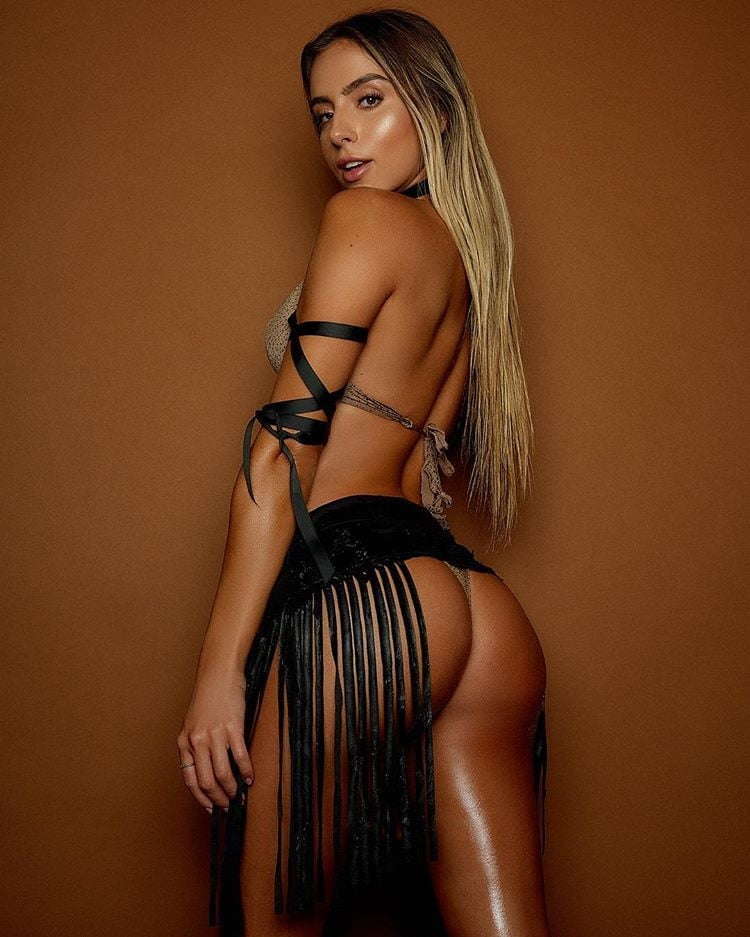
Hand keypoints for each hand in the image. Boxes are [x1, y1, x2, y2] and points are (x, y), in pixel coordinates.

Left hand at [176, 671, 253, 812]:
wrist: (218, 675)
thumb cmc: (208, 699)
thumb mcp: (193, 725)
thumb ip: (196, 747)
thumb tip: (207, 772)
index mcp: (184, 742)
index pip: (190, 780)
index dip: (201, 798)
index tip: (211, 808)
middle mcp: (197, 740)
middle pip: (206, 781)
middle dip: (218, 798)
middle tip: (228, 805)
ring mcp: (215, 734)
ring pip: (222, 773)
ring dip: (232, 789)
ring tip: (239, 794)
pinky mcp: (232, 727)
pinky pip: (240, 756)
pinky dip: (246, 771)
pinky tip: (250, 777)